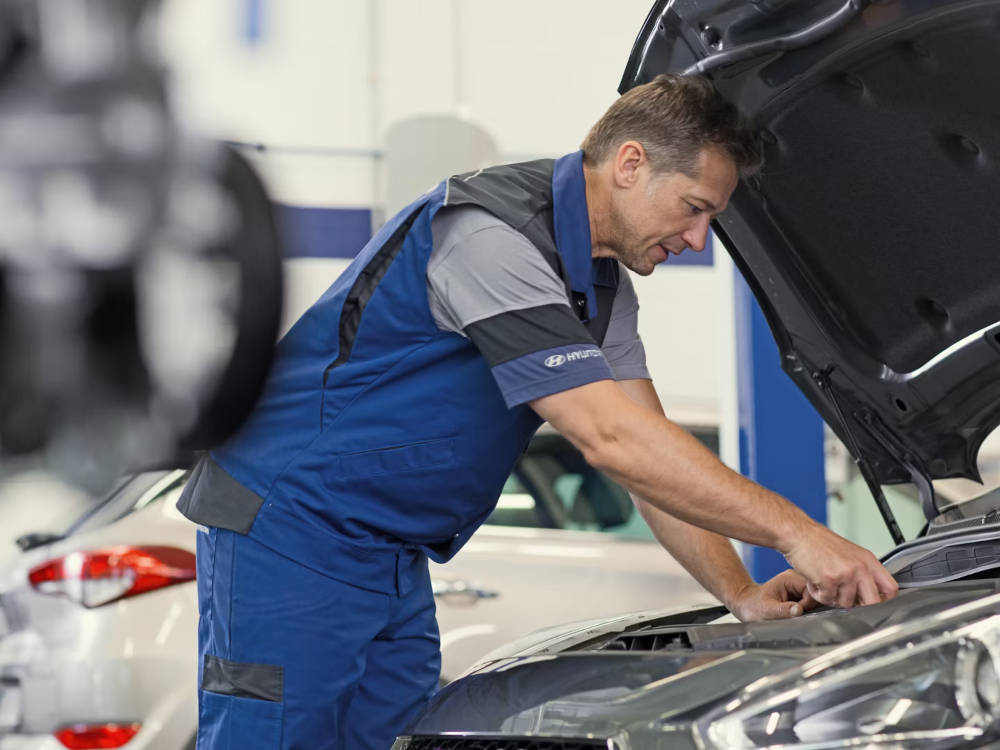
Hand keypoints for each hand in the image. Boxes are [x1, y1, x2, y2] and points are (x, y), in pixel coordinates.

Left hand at [726, 570, 818, 621]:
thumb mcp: (767, 610)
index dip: (809, 604)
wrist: (746, 605)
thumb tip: (799, 610)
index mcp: (789, 579)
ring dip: (808, 609)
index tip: (800, 613)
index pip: (811, 590)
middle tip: (798, 615)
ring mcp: (798, 586)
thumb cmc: (753, 605)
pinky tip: (796, 614)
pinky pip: (810, 602)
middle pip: (816, 594)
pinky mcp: (798, 593)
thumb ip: (783, 610)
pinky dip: (806, 610)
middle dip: (810, 607)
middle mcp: (796, 579)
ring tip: (794, 614)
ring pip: (815, 598)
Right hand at [782, 522, 898, 607]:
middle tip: (845, 598)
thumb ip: (861, 572)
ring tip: (823, 582)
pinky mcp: (829, 579)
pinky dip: (818, 594)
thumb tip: (866, 594)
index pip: (890, 588)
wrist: (797, 533)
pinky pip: (827, 599)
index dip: (883, 600)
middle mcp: (860, 567)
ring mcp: (846, 573)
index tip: (872, 603)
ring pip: (846, 603)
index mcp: (868, 560)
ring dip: (832, 598)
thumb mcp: (848, 553)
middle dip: (858, 605)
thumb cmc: (818, 542)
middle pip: (872, 602)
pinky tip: (814, 581)